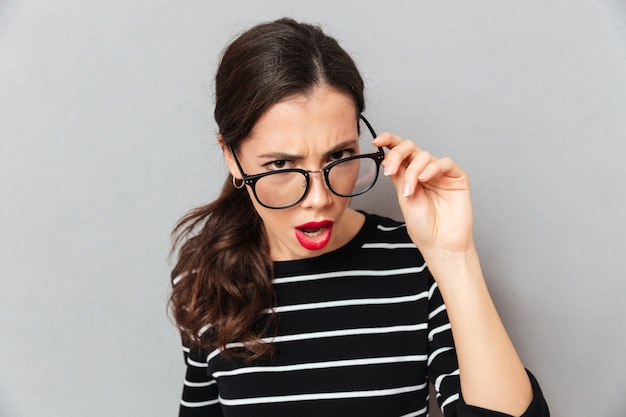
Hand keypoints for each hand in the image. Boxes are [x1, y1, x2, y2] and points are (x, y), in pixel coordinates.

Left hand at [373, 133, 474, 255]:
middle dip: (397, 154)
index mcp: (409, 175)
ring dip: (413, 171)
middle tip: (391, 170)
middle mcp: (424, 171)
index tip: (377, 141)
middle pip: (411, 148)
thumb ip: (398, 176)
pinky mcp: (457, 177)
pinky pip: (444, 163)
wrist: (439, 243)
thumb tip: (386, 156)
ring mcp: (440, 173)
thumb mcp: (403, 198)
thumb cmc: (423, 226)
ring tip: (410, 190)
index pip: (399, 152)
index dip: (389, 141)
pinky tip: (424, 179)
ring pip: (424, 156)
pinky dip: (432, 168)